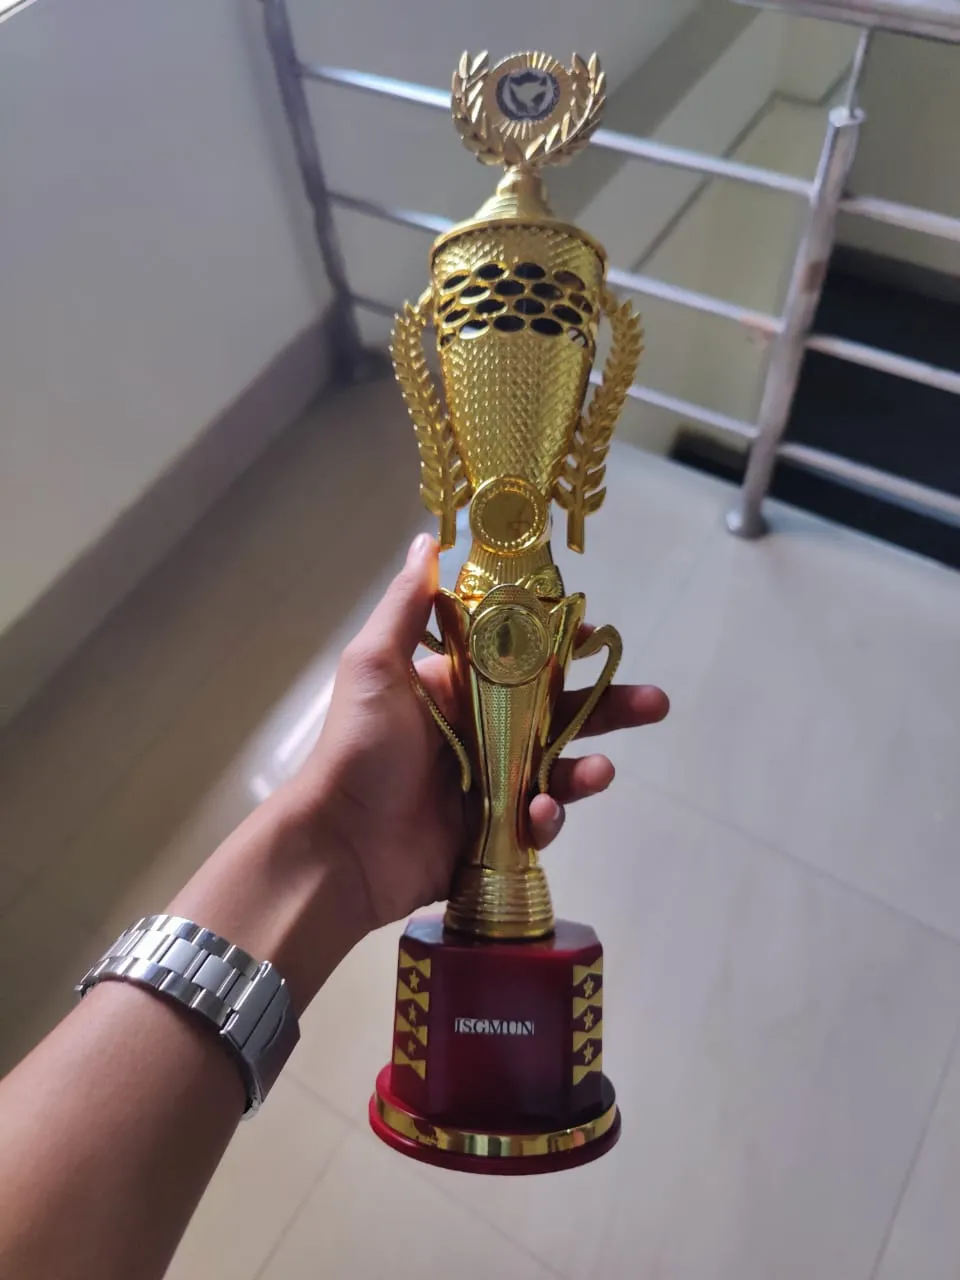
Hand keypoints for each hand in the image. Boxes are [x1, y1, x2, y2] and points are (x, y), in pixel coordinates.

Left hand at [292, 534, 668, 929]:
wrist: (340, 846)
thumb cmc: (356, 749)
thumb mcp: (374, 666)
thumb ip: (406, 607)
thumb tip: (428, 540)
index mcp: (456, 688)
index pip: (524, 660)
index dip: (564, 649)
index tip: (598, 637)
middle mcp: (480, 732)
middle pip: (558, 714)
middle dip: (608, 708)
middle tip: (654, 703)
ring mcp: (490, 786)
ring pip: (557, 769)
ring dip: (586, 768)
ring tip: (601, 772)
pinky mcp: (494, 834)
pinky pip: (537, 821)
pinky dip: (547, 819)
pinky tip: (540, 818)